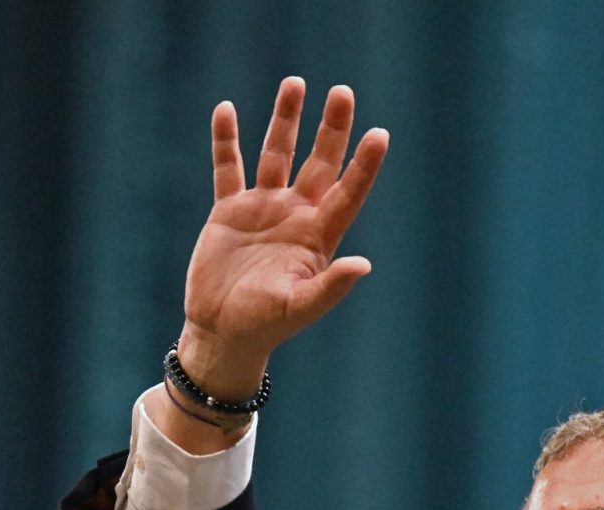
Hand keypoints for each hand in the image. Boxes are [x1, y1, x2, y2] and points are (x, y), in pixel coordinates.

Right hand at [175, 78, 388, 398]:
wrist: (223, 332)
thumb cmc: (266, 326)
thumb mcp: (300, 307)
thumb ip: (330, 287)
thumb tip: (364, 265)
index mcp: (318, 236)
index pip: (347, 192)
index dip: (364, 165)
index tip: (379, 134)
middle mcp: (295, 215)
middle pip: (319, 162)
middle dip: (331, 128)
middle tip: (343, 92)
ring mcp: (262, 209)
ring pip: (277, 154)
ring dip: (285, 119)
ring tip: (295, 83)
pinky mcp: (229, 211)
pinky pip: (229, 167)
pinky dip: (227, 140)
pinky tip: (226, 110)